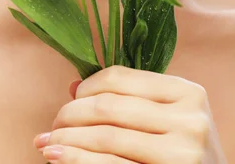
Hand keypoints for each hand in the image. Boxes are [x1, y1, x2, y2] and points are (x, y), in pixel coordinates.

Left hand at [34, 65, 227, 162]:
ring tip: (47, 142)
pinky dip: (77, 160)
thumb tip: (74, 87)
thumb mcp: (170, 118)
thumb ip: (131, 100)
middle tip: (54, 123)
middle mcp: (188, 119)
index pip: (122, 78)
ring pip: (106, 137)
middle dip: (72, 113)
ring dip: (67, 138)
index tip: (72, 96)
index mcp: (188, 93)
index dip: (88, 86)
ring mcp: (181, 153)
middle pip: (110, 107)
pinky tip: (58, 157)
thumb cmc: (185, 151)